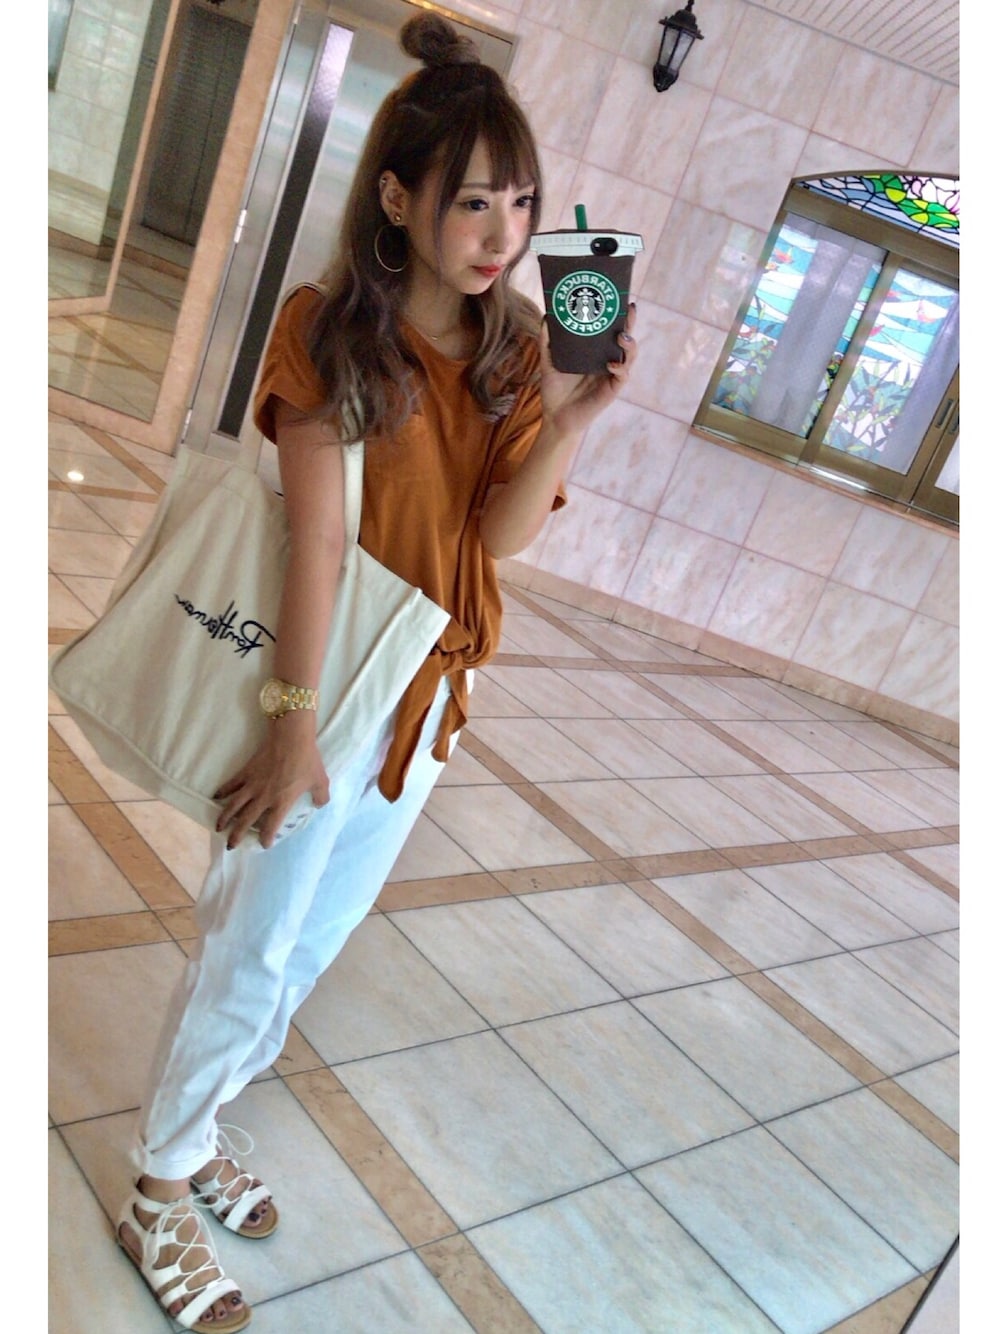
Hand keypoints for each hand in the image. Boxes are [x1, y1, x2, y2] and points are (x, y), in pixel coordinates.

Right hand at [213, 710, 329, 849]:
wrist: (291, 737)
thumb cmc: (307, 759)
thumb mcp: (320, 781)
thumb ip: (320, 797)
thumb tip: (319, 805)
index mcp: (281, 802)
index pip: (271, 827)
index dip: (266, 839)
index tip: (264, 844)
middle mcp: (264, 797)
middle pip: (245, 820)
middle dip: (237, 835)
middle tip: (231, 845)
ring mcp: (252, 785)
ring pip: (234, 806)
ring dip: (224, 818)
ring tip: (218, 828)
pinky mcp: (246, 772)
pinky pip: (231, 784)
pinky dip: (222, 791)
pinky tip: (216, 797)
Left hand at [538, 302, 637, 438]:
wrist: (555, 416)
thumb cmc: (555, 388)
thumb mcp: (549, 361)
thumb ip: (547, 341)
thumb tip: (547, 316)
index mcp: (596, 350)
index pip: (611, 328)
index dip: (619, 314)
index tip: (620, 299)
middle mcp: (607, 359)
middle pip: (625, 337)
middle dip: (630, 323)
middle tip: (629, 309)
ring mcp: (612, 374)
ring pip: (630, 355)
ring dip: (630, 344)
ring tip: (622, 337)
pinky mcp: (612, 389)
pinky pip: (622, 376)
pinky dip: (620, 368)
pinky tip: (611, 364)